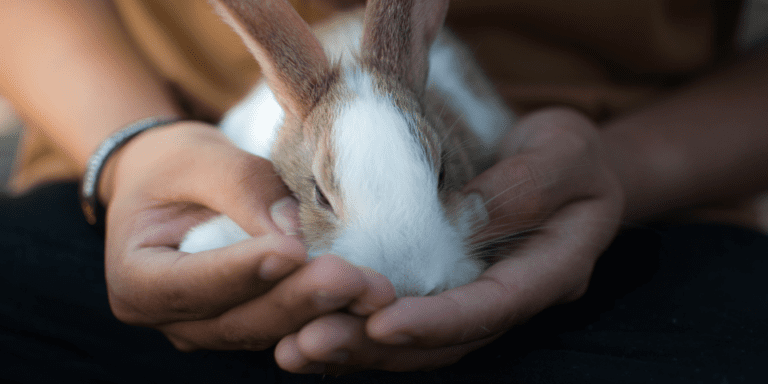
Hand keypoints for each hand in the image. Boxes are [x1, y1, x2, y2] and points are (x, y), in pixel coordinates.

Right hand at [102, 121, 394, 350]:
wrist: (169, 184)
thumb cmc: (174, 165)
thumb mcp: (196, 158)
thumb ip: (240, 187)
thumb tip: (294, 229)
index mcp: (136, 279)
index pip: (191, 283)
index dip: (242, 271)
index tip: (292, 252)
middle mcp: (170, 318)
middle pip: (238, 319)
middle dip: (299, 299)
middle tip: (353, 278)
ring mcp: (210, 328)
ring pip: (269, 331)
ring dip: (324, 313)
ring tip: (373, 290)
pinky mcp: (247, 323)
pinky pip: (288, 327)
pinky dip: (327, 315)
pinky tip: (367, 299)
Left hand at [274, 107, 624, 372]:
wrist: (565, 164)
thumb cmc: (573, 156)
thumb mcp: (565, 155)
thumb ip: (524, 188)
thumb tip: (457, 218)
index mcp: (547, 274)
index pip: (490, 308)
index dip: (437, 322)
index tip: (381, 324)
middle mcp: (504, 298)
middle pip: (441, 340)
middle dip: (375, 346)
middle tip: (308, 344)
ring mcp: (471, 294)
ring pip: (414, 338)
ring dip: (355, 345)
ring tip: (293, 348)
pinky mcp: (442, 283)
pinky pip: (400, 311)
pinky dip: (355, 322)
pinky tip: (305, 323)